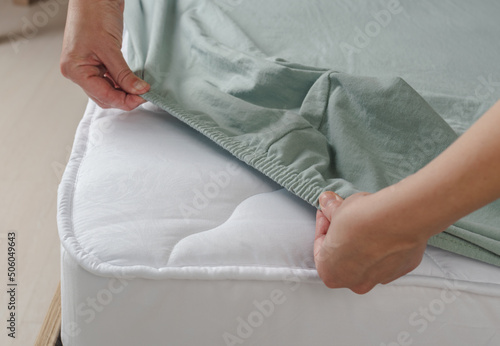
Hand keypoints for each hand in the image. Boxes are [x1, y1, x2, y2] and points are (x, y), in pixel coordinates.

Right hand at [60, 0, 149, 110]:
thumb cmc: (93, 13)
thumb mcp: (111, 48)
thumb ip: (124, 74)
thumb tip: (139, 91)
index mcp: (75, 70)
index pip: (103, 96)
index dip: (125, 100)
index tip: (143, 97)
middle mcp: (78, 71)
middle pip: (105, 96)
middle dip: (125, 98)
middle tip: (144, 93)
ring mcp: (86, 66)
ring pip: (108, 90)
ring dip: (124, 91)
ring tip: (140, 88)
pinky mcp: (96, 61)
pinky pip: (110, 79)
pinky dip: (122, 82)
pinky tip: (133, 81)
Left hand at [313, 191, 428, 293]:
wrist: (397, 219)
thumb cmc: (362, 221)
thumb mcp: (338, 210)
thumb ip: (331, 210)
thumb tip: (328, 202)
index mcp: (331, 273)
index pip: (321, 248)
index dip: (324, 225)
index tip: (327, 214)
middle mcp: (355, 283)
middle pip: (345, 257)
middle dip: (345, 235)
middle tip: (346, 216)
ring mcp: (381, 278)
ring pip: (369, 259)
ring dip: (365, 241)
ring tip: (367, 219)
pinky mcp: (402, 269)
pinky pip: (390, 256)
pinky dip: (386, 244)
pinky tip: (385, 227)